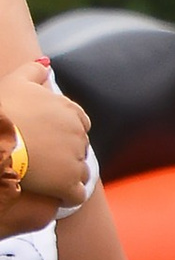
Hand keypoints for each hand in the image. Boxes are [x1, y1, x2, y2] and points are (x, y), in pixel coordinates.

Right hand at [1, 62, 89, 204]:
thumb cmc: (3, 109)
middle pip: (80, 148)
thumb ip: (34, 70)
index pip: (80, 124)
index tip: (47, 138)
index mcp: (70, 111)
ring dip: (68, 175)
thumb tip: (46, 63)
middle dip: (66, 154)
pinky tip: (54, 194)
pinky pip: (76, 195)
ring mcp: (75, 160)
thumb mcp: (17, 82)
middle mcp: (78, 135)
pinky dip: (68, 195)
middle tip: (43, 158)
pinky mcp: (68, 184)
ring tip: (46, 177)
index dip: (64, 133)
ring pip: (81, 172)